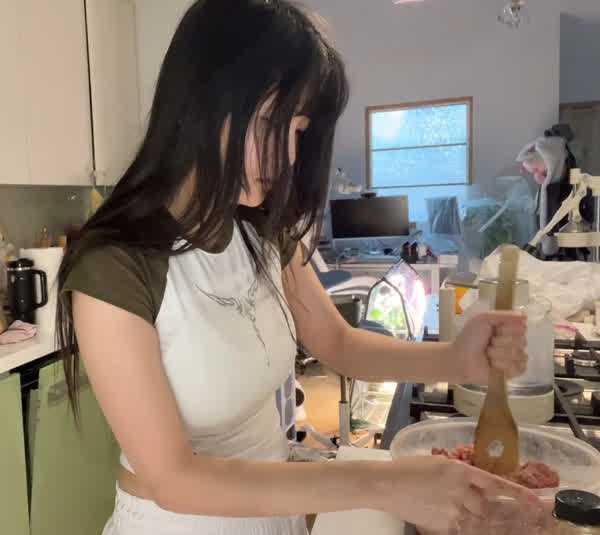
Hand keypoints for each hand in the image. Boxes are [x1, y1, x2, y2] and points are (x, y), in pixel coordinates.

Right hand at [377, 455, 540, 533]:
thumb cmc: (409, 468)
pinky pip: (461, 528)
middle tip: (502, 512)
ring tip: (470, 513)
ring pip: (478, 520)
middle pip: (488, 506)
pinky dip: (462, 524)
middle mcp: (460, 490)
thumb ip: (460, 473)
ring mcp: (452, 510)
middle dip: (494, 509)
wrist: (387, 485)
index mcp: (459, 470)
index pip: (495, 483)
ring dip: (481, 519)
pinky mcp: (443, 525)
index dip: (517, 493)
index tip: (535, 501)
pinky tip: (451, 516)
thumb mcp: (438, 463)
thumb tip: (477, 484)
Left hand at [451, 311, 526, 384]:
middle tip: (488, 343)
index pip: (522, 327)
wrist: (460, 358)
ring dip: (499, 354)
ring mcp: (515, 358)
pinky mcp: (513, 373)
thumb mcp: (483, 319)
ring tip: (488, 354)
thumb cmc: (470, 338)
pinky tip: (493, 365)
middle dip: (501, 342)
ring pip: (520, 355)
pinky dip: (502, 365)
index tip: (494, 330)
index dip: (508, 329)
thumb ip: (504, 315)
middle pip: (522, 341)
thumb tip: (525, 316)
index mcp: (509, 329)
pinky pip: (518, 368)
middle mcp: (514, 343)